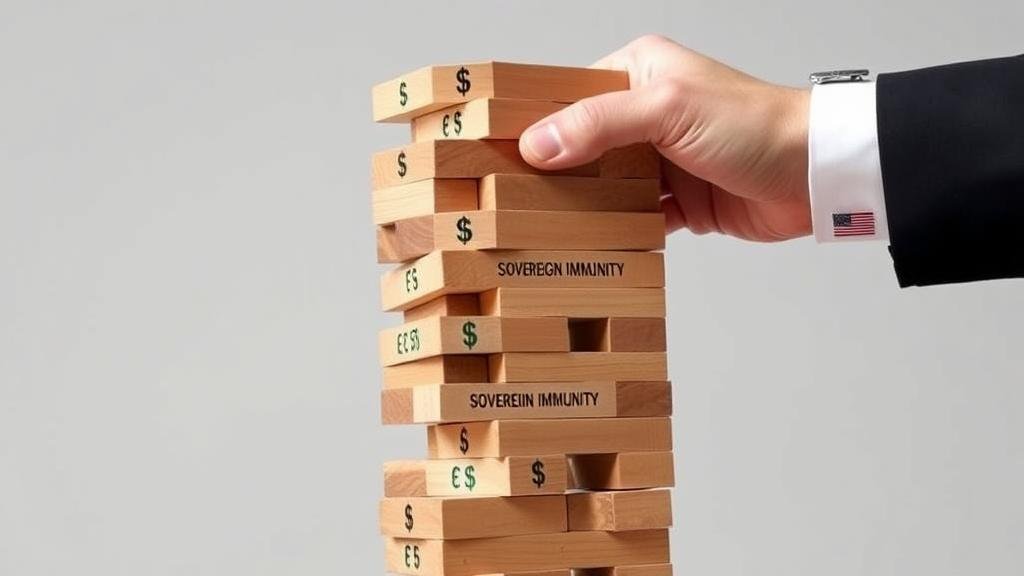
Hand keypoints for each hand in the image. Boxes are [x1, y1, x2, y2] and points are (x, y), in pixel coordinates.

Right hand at [519, 35, 810, 241]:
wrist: (816, 175)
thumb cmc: (756, 125)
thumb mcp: (669, 110)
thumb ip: (600, 123)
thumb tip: (540, 143)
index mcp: (638, 73)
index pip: (569, 93)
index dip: (534, 121)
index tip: (496, 148)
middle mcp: (645, 114)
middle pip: (581, 145)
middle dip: (553, 172)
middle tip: (510, 197)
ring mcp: (660, 159)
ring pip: (604, 186)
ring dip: (582, 206)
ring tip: (540, 227)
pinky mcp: (678, 201)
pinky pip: (633, 219)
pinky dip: (615, 232)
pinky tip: (591, 246)